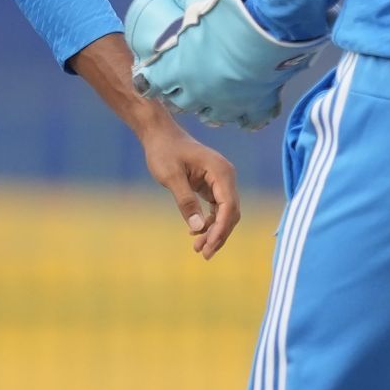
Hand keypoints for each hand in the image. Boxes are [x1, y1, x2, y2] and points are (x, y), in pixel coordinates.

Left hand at [138, 120, 240, 258]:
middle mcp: (225, 176)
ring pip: (224, 213)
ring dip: (214, 231)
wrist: (160, 135)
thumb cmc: (164, 151)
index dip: (220, 229)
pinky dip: (209, 222)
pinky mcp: (212, 185)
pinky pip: (216, 208)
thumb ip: (185, 201)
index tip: (208, 246)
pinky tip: (196, 232)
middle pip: (230, 212)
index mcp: (221, 171)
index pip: (228, 206)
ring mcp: (220, 181)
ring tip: (198, 248)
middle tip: (203, 254)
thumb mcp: (171, 176)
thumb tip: (197, 228)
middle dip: (219, 234)